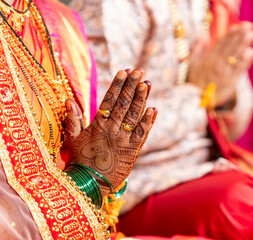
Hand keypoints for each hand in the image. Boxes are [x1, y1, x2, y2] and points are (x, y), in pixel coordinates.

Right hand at [64, 69, 156, 195]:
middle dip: (132, 86)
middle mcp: (112, 130)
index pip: (109, 100)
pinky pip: (142, 134)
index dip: (117, 85)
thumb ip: (73, 119)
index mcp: (98, 125)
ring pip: (134, 116)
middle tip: (139, 71)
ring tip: (147, 83)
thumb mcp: (72, 139)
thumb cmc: (80, 161)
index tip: (124, 71)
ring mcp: (124, 140)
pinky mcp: (133, 151)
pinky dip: (148, 121)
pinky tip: (154, 109)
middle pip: (123, 104)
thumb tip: (68, 100)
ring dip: (142, 99)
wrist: (89, 185)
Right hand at [188, 22, 252, 106]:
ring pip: (234, 57)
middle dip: (239, 37)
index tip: (237, 26)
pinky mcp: (230, 83)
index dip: (229, 35)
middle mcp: (216, 65)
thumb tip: (202, 36)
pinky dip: (245, 61)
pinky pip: (238, 71)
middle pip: (229, 48)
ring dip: (243, 45)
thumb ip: (197, 49)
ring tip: (251, 35)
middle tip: (248, 26)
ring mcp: (224, 74)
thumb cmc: (196, 81)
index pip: (220, 44)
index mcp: (207, 59)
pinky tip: (252, 52)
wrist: (197, 101)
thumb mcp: (192, 64)